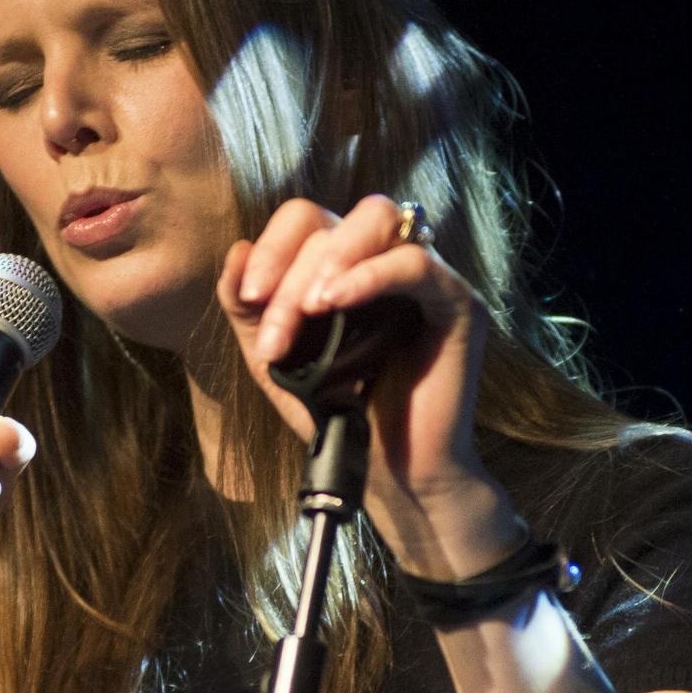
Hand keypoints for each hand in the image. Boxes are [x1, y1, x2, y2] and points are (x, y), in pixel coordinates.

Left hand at [214, 193, 511, 565]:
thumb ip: (248, 309)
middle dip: (292, 269)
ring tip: (310, 309)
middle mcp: (386, 261)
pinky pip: (416, 263)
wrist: (387, 473)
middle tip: (276, 334)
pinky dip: (371, 274)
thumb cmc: (338, 415)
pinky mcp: (456, 303)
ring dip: (332, 260)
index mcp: (346, 267)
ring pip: (378, 219)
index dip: (272, 248)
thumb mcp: (276, 360)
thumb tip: (235, 251)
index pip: (308, 222)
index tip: (249, 297)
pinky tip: (336, 303)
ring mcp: (426, 277)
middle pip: (336, 219)